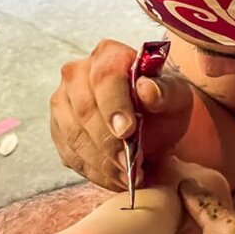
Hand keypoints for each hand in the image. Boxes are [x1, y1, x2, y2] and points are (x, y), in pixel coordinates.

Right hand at [50, 38, 194, 189]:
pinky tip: (115, 179)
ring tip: (128, 177)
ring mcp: (62, 101)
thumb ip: (165, 91)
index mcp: (108, 55)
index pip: (105, 78)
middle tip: (131, 164)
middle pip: (85, 109)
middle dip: (109, 142)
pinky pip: (69, 154)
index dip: (114, 106)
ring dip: (101, 162)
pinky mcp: (58, 129)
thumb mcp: (176, 96)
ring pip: (74, 135)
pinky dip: (93, 171)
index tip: (128, 132)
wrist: (153, 121)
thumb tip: (147, 90)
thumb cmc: (164, 102)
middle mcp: (77, 73)